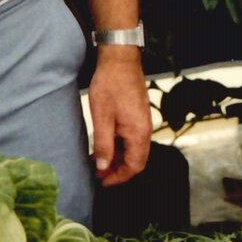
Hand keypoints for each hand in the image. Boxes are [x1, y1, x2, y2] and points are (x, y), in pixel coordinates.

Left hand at [87, 47, 151, 186]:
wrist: (120, 60)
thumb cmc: (110, 85)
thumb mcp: (101, 117)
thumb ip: (103, 144)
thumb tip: (102, 166)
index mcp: (138, 133)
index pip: (134, 166)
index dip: (118, 177)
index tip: (102, 181)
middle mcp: (145, 131)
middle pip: (136, 161)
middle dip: (117, 170)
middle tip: (97, 174)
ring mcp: (143, 123)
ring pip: (133, 150)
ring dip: (117, 158)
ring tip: (97, 160)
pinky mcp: (138, 116)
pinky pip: (131, 139)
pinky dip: (119, 146)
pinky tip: (104, 144)